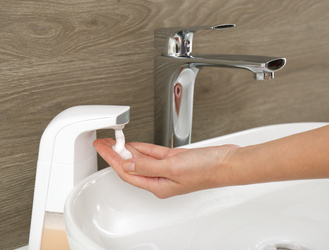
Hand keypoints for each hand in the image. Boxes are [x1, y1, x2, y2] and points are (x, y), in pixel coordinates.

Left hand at [93, 139, 239, 197]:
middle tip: (103, 143)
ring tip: (114, 142)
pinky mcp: (175, 160)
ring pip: (142, 159)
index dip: (112, 160)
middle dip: (115, 154)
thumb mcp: (174, 167)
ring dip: (127, 151)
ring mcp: (168, 169)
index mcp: (158, 186)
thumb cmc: (207, 170)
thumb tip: (128, 165)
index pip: (128, 173)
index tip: (102, 148)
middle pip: (132, 166)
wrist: (227, 163)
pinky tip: (134, 144)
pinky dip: (143, 148)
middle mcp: (161, 179)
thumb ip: (149, 167)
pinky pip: (153, 154)